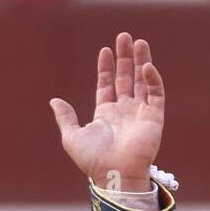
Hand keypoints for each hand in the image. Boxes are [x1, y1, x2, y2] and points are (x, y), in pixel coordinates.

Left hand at [49, 33, 163, 190]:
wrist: (113, 174)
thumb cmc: (92, 160)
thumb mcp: (72, 137)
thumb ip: (65, 117)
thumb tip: (54, 101)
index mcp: (105, 115)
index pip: (107, 85)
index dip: (106, 68)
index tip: (105, 51)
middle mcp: (123, 112)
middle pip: (126, 78)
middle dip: (124, 58)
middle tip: (124, 36)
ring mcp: (140, 113)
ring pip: (142, 81)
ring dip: (141, 61)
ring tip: (138, 41)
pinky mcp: (154, 117)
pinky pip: (155, 93)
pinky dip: (152, 78)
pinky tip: (146, 65)